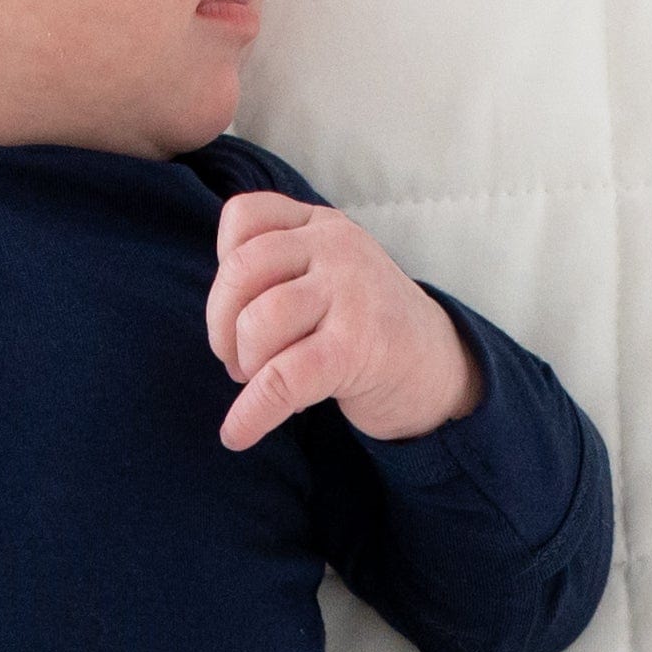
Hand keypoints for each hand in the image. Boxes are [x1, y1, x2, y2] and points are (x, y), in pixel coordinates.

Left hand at [206, 192, 481, 452]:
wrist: (435, 368)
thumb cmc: (362, 326)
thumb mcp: (324, 276)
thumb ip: (274, 272)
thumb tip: (216, 316)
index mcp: (320, 226)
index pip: (243, 217)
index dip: (221, 267)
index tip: (237, 307)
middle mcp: (336, 248)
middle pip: (240, 271)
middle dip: (220, 326)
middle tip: (237, 360)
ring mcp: (351, 293)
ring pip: (258, 322)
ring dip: (244, 364)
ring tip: (259, 381)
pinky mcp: (356, 348)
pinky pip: (281, 380)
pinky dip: (250, 414)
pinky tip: (238, 434)